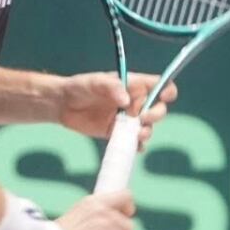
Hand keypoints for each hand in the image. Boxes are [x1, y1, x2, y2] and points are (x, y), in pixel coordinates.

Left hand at [58, 72, 180, 149]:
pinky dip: (137, 146)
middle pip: (158, 109)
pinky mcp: (118, 133)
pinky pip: (133, 141)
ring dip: (147, 132)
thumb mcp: (95, 82)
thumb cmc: (80, 87)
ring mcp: (127, 119)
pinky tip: (133, 147)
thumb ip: (111, 87)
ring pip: (147, 127)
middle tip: (142, 118)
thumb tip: (126, 100)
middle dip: (156, 114)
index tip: (164, 97)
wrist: (63, 105)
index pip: (158, 85)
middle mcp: (134, 102)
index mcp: (133, 85)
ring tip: (136, 135)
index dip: (167, 89)